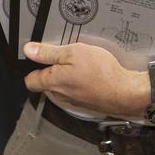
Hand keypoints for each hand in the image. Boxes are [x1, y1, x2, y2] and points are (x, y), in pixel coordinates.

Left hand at [23, 42, 149, 119]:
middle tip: (66, 57)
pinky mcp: (86, 103)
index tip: (40, 57)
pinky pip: (77, 91)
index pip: (30, 81)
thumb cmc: (101, 72)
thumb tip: (29, 50)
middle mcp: (61, 95)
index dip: (33, 67)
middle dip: (53, 70)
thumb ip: (49, 52)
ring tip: (82, 64)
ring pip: (63, 87)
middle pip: (47, 83)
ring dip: (69, 76)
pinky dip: (81, 83)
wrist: (125, 92)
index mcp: (53, 82)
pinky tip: (92, 74)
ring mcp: (74, 101)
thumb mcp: (73, 52)